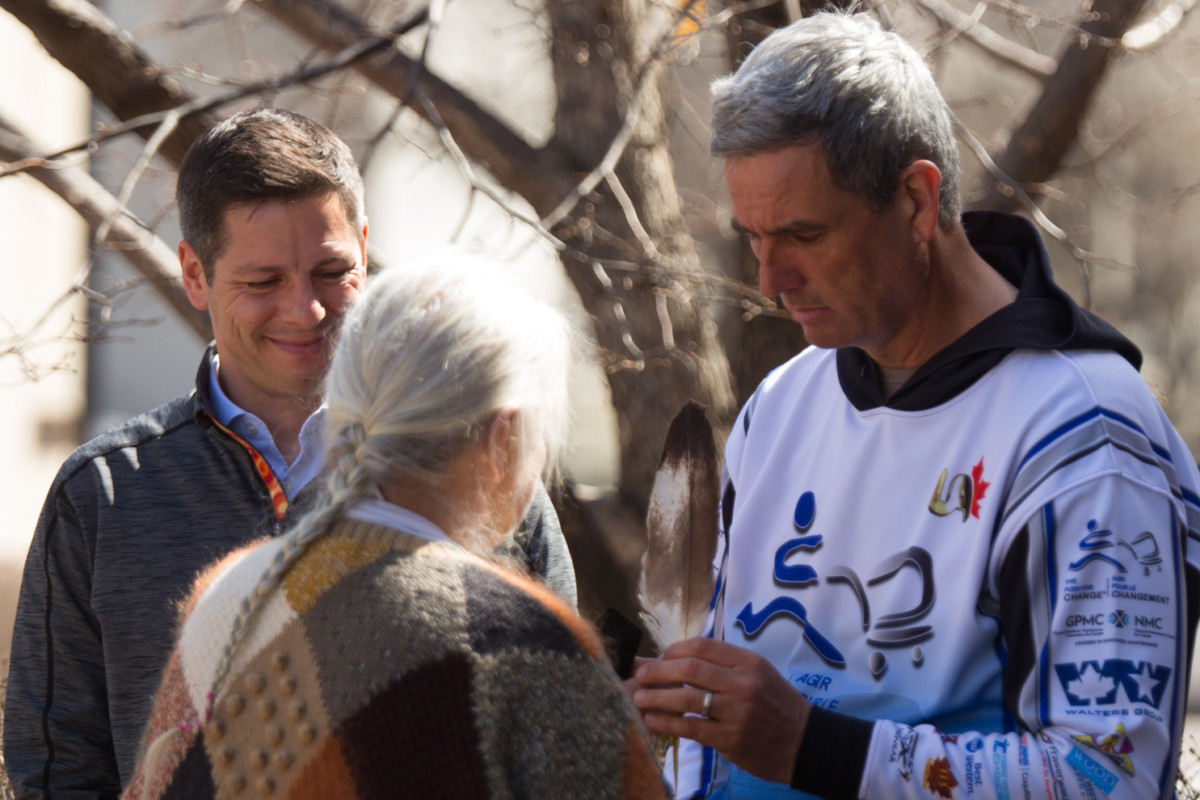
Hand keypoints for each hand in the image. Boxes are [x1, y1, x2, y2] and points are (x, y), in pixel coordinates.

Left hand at [631, 637, 810, 784]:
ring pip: (686, 699)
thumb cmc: (777, 704)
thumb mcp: (757, 674)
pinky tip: (650, 720)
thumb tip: (675, 659)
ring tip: (637, 697)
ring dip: (655, 696)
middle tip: (640, 675)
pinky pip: (690, 728)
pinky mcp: (730, 739)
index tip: (660, 657)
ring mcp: (736, 712)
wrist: (805, 742)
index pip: (702, 646)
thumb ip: (722, 666)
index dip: (673, 650)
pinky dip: (665, 722)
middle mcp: (742, 683)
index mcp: (748, 662)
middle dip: (658, 670)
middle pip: (689, 669)